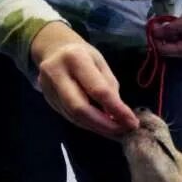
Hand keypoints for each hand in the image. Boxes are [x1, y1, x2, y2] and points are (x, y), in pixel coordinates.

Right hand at [29, 22, 138, 137]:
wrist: (53, 49)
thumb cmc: (84, 56)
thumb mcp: (101, 64)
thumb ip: (109, 88)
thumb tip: (120, 116)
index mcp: (75, 59)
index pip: (98, 90)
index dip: (116, 109)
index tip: (133, 122)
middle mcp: (56, 73)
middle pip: (80, 108)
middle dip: (104, 125)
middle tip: (124, 132)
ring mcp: (48, 88)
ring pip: (74, 116)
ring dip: (98, 128)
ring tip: (117, 132)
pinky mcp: (48, 99)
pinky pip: (70, 117)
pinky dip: (89, 125)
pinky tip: (102, 127)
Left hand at [152, 6, 181, 61]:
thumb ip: (172, 28)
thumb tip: (154, 33)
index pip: (162, 50)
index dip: (155, 38)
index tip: (154, 24)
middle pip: (166, 50)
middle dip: (162, 37)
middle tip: (163, 22)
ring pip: (172, 48)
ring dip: (169, 36)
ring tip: (174, 24)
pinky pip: (178, 47)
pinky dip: (175, 38)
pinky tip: (181, 29)